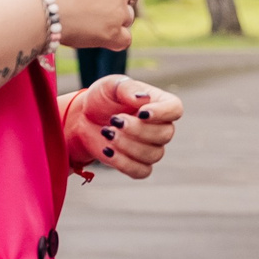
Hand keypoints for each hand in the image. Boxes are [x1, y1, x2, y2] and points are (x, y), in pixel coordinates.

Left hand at [63, 75, 181, 177]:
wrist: (84, 118)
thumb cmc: (102, 99)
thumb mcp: (110, 86)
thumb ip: (127, 89)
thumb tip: (143, 99)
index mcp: (159, 103)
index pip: (175, 109)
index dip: (162, 113)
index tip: (141, 113)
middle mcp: (160, 126)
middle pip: (165, 135)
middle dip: (138, 130)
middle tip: (114, 120)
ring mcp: (151, 147)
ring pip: (153, 155)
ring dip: (128, 145)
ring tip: (107, 132)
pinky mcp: (138, 164)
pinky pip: (141, 171)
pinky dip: (124, 163)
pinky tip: (107, 150)